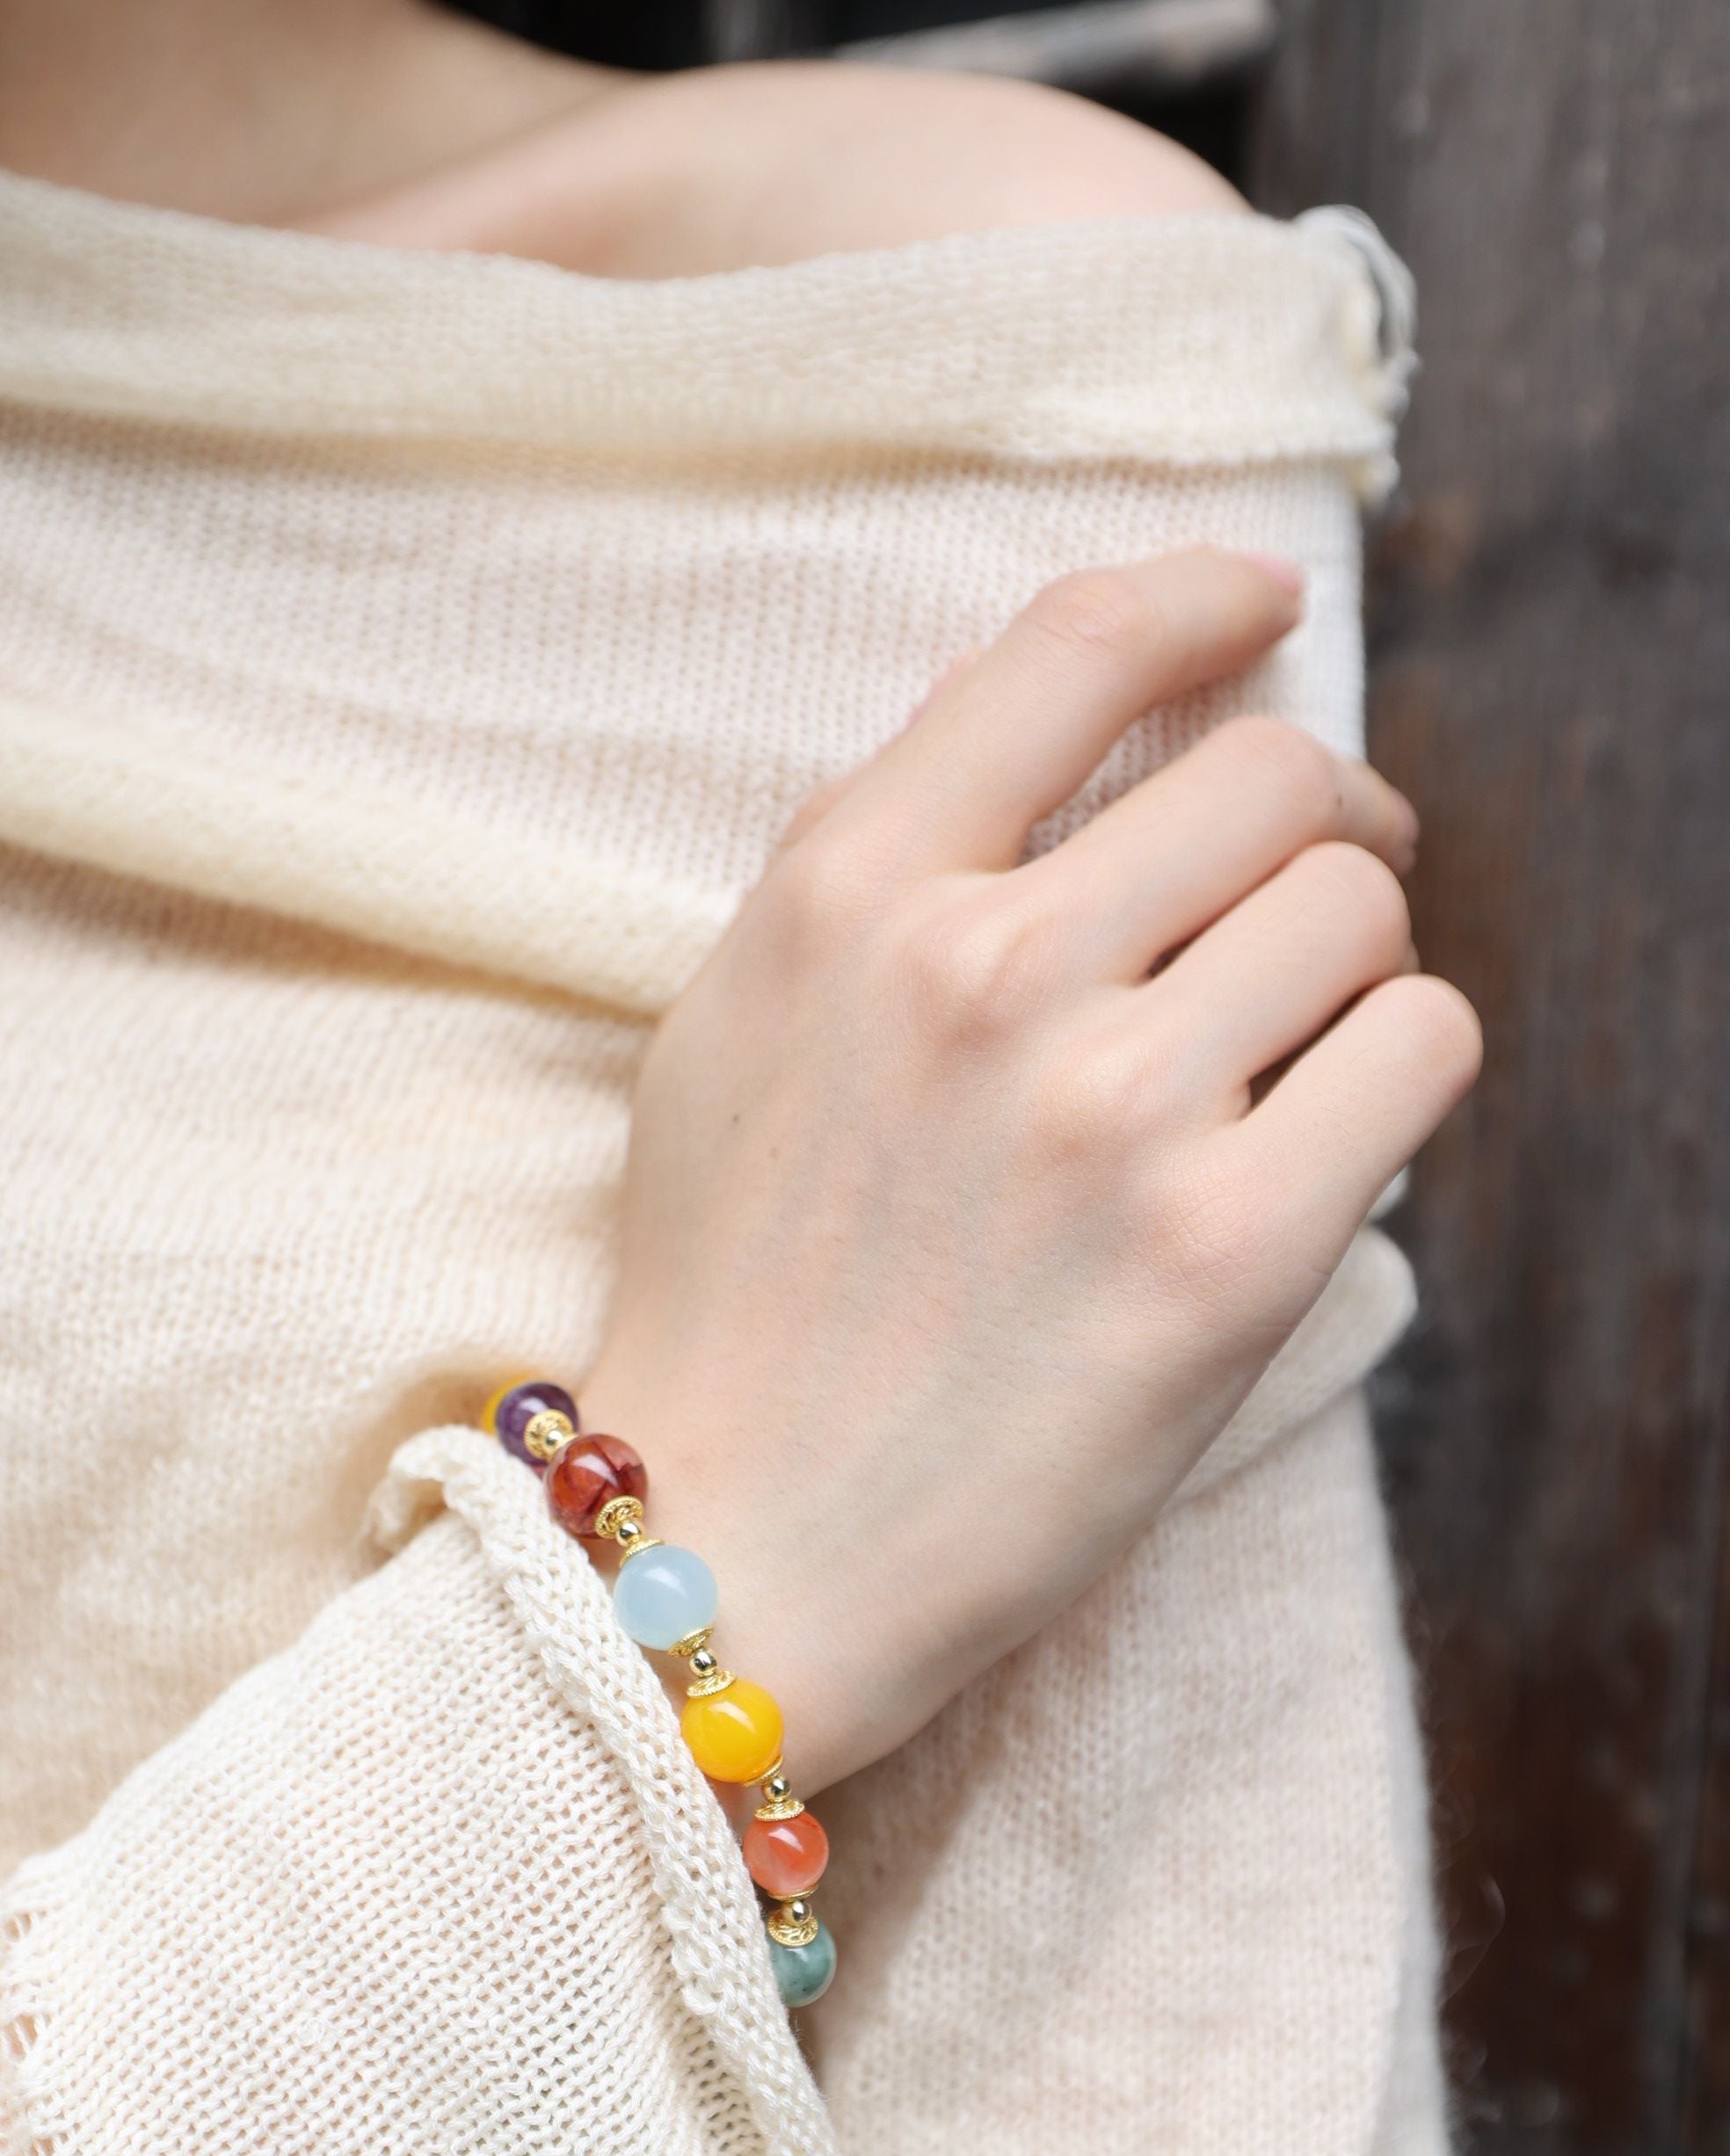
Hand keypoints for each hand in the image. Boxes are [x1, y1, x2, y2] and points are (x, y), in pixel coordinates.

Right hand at [579, 549, 1479, 1793]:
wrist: (734, 1553)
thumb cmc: (733, 1301)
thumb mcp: (736, 1029)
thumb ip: (882, 874)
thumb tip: (1081, 758)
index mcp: (847, 891)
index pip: (1082, 643)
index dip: (1206, 601)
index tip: (1263, 613)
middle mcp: (980, 968)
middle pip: (1267, 773)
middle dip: (1318, 819)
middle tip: (1312, 890)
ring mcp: (1107, 1109)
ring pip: (1360, 907)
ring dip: (1355, 966)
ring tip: (1289, 1051)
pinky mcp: (1224, 1253)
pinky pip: (1422, 1048)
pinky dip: (1399, 1071)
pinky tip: (1328, 1130)